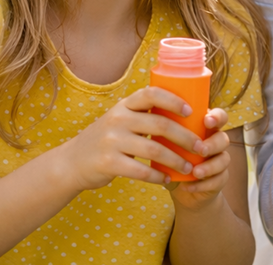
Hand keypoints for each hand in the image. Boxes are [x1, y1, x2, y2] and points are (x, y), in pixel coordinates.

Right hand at [58, 86, 204, 191]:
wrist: (71, 163)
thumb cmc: (106, 140)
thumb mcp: (120, 120)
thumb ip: (143, 116)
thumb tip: (184, 115)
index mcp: (124, 106)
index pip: (152, 93)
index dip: (174, 100)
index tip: (191, 111)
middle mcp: (118, 119)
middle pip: (161, 125)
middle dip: (186, 137)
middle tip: (200, 147)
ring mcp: (112, 141)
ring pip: (155, 150)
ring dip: (176, 160)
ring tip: (189, 167)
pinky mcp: (109, 163)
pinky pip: (141, 171)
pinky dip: (158, 176)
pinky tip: (167, 179)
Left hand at [171, 109, 234, 210]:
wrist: (179, 185)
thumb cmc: (171, 156)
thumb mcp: (166, 142)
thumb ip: (162, 130)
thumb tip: (146, 116)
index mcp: (205, 128)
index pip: (218, 117)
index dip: (217, 117)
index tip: (206, 120)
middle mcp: (215, 142)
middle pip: (223, 138)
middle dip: (213, 144)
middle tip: (201, 150)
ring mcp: (219, 160)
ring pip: (224, 160)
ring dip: (210, 166)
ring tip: (195, 173)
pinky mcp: (219, 179)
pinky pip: (218, 180)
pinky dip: (202, 184)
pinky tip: (187, 186)